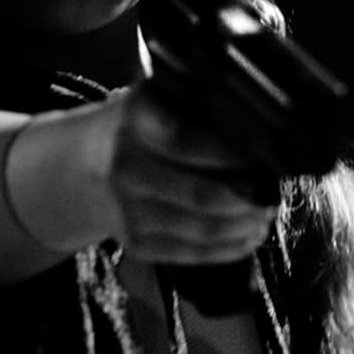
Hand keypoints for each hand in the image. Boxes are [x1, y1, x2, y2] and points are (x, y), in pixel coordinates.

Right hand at [109, 80, 277, 265]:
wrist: (81, 165)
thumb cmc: (135, 128)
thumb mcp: (153, 100)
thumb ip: (194, 103)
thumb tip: (256, 124)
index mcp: (133, 122)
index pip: (186, 140)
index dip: (231, 154)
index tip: (263, 157)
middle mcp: (126, 168)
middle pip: (201, 194)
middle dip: (248, 198)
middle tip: (272, 191)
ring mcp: (128, 210)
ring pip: (202, 228)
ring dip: (245, 225)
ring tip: (265, 213)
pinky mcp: (136, 242)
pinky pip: (193, 253)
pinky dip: (230, 247)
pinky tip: (249, 235)